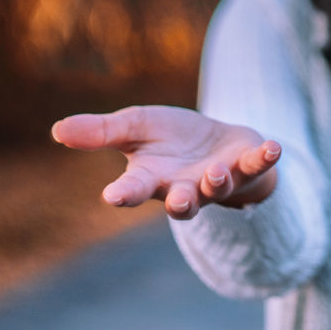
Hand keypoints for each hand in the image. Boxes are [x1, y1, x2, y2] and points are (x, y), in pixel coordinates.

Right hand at [51, 105, 281, 220]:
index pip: (134, 189)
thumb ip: (100, 132)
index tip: (112, 196)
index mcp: (153, 178)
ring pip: (219, 190)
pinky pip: (258, 166)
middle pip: (182, 203)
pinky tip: (274, 147)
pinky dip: (265, 158)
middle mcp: (185, 187)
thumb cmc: (170, 139)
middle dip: (181, 203)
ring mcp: (218, 180)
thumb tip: (56, 130)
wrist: (217, 142)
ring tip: (216, 174)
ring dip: (218, 183)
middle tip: (178, 201)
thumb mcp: (134, 126)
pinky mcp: (246, 165)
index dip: (124, 194)